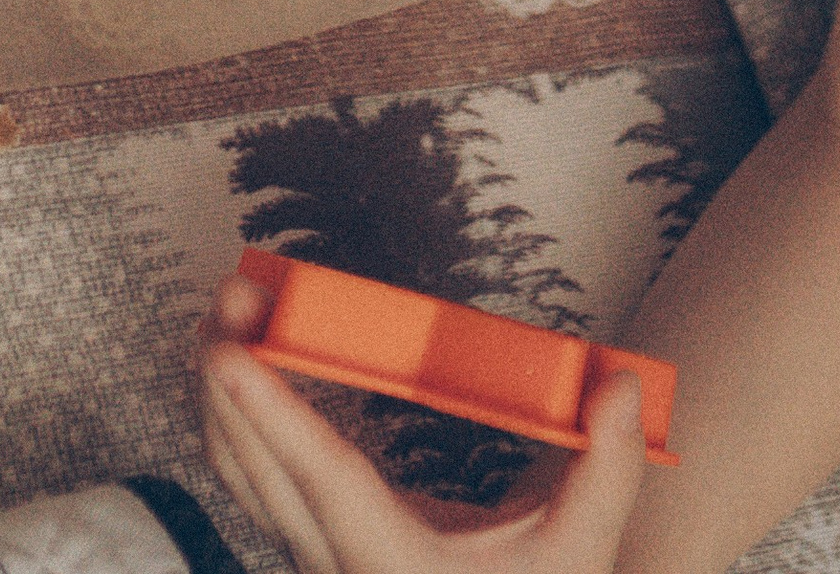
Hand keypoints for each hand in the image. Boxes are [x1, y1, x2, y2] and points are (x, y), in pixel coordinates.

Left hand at [198, 279, 648, 573]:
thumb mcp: (580, 552)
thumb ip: (608, 468)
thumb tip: (619, 384)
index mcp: (389, 563)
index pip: (322, 476)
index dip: (272, 412)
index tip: (230, 354)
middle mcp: (336, 562)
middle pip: (255, 468)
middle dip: (229, 377)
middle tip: (230, 292)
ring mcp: (315, 554)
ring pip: (239, 475)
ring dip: (221, 392)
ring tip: (226, 309)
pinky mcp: (312, 542)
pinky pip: (251, 478)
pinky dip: (236, 417)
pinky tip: (240, 362)